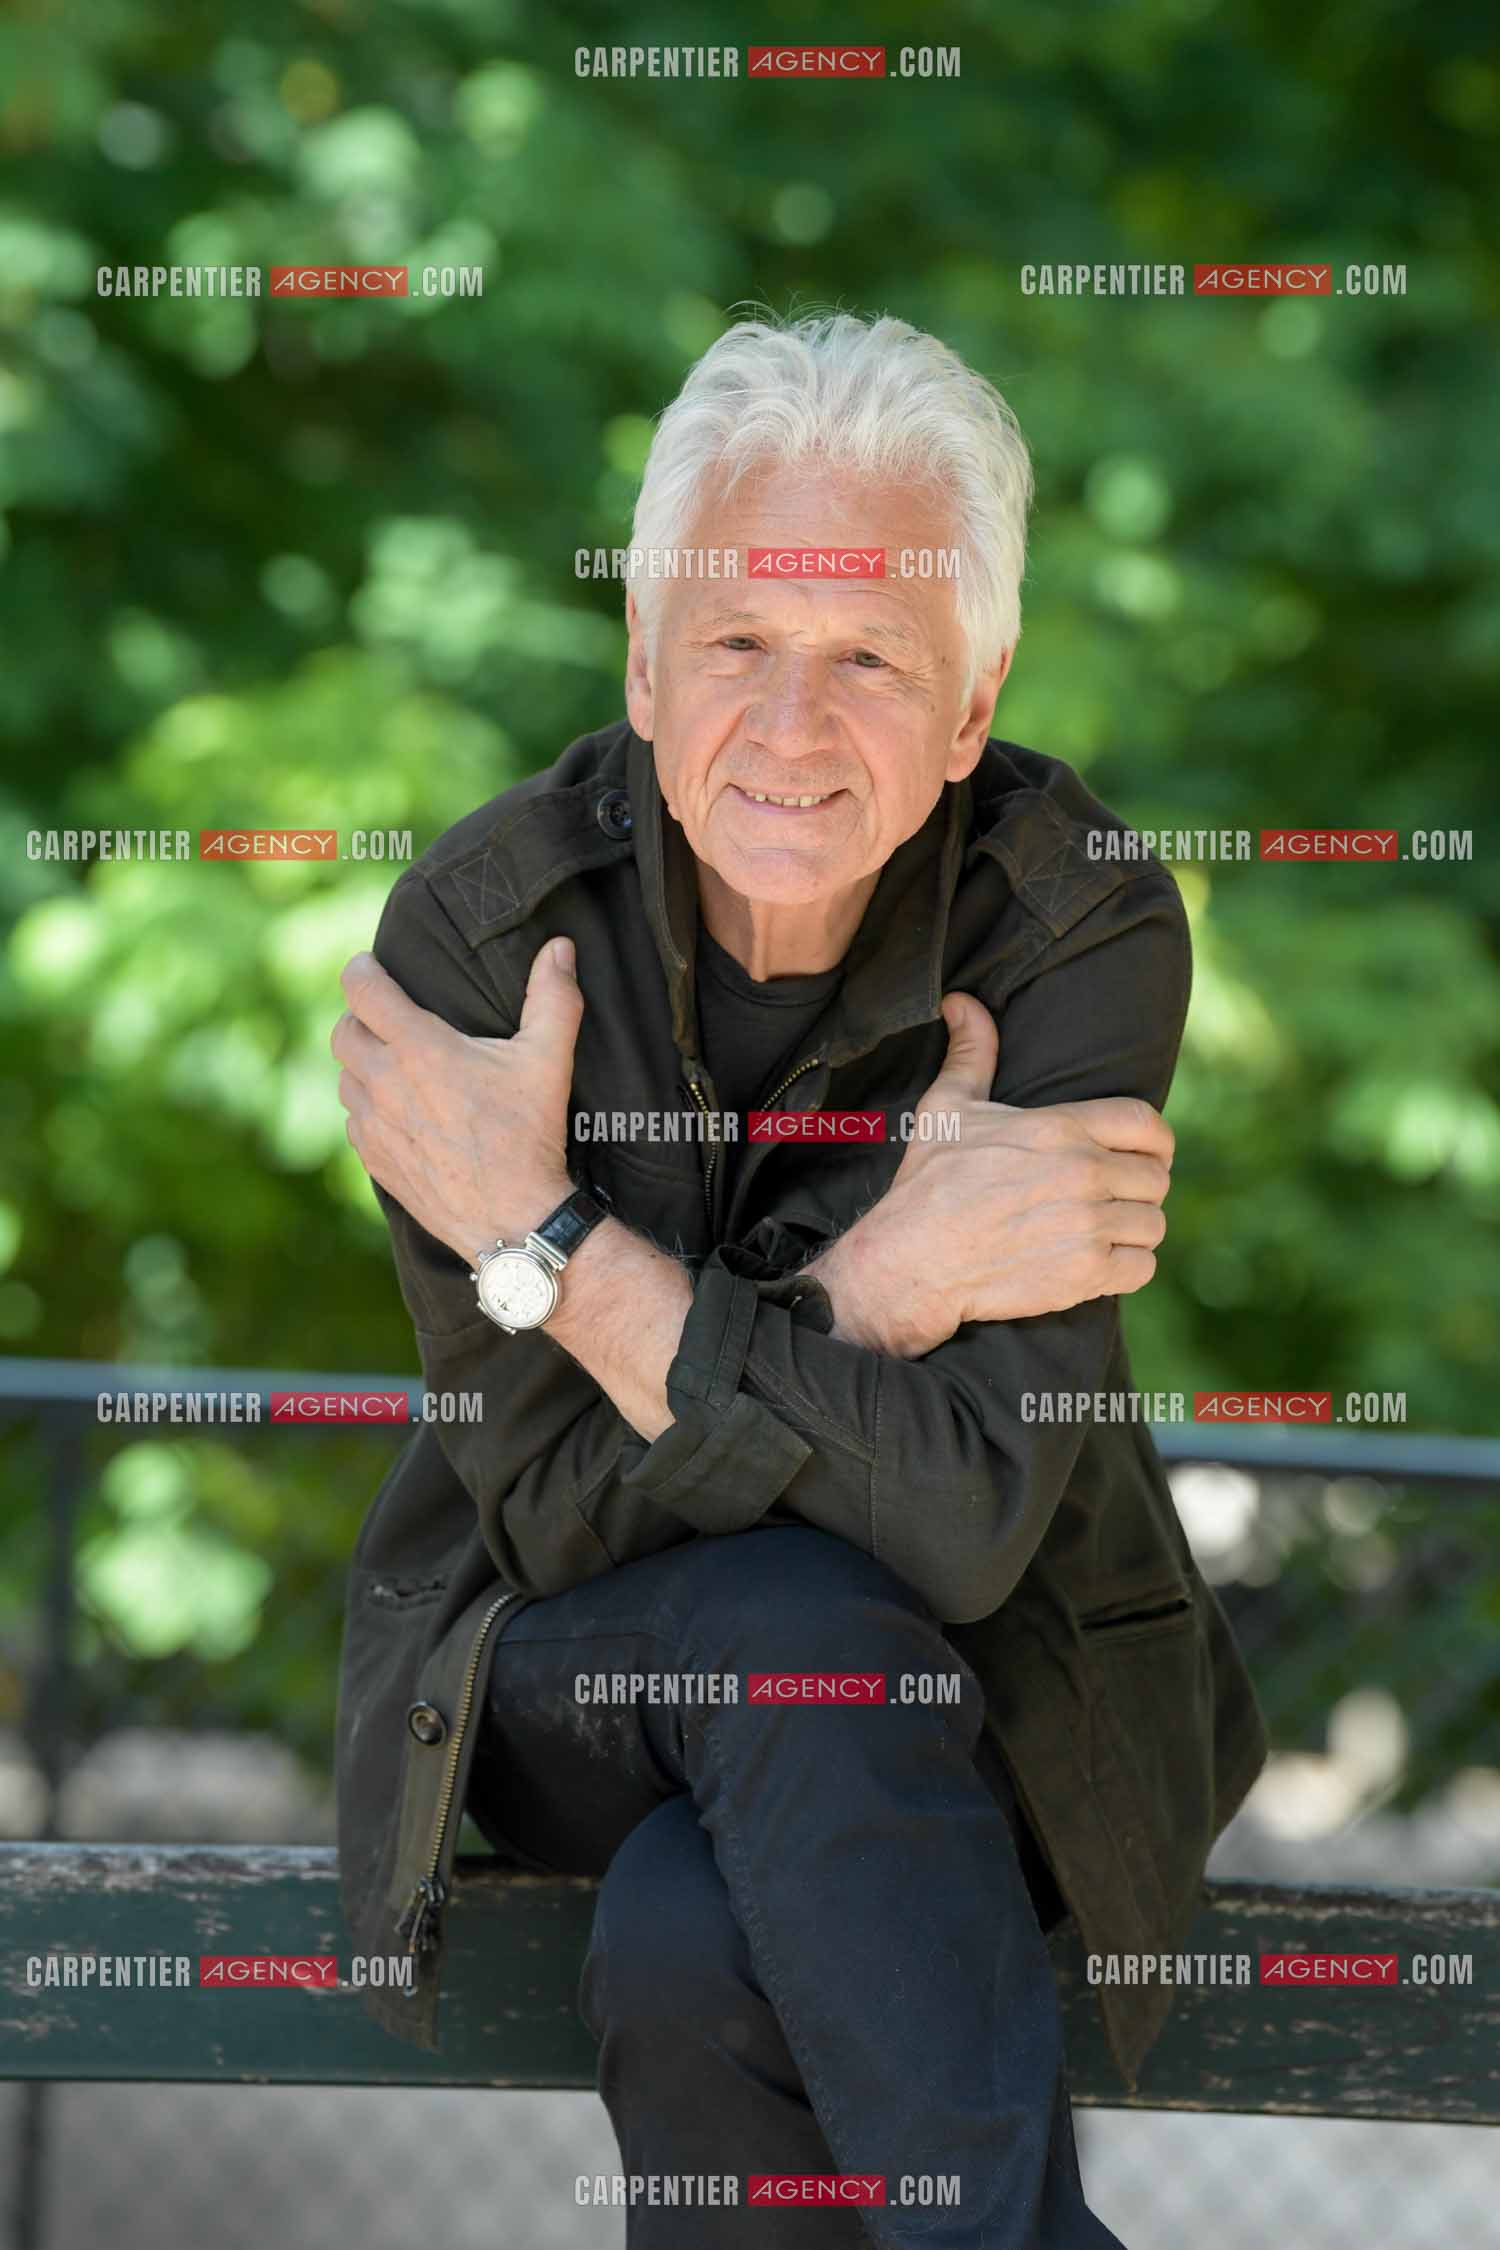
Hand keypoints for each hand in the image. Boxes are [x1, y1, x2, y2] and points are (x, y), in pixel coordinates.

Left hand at [332, 935, 582, 1264]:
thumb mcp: (549, 1060)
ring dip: (362, 1065)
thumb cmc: (529, 1135)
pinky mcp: (374, 1160)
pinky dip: (367, 1108)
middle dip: (361, 1018)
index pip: (361, 990)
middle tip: (387, 1019)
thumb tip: (561, 947)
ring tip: (394, 1065)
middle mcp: (384, 1083)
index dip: (360, 969)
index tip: (370, 966)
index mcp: (419, 1048)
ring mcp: (374, 1125)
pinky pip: (354, 1120)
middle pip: (343, 1032)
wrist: (512, 1218)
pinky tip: (397, 1111)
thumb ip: (554, 997)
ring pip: (344, 1078)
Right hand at [808, 990, 1173, 1356]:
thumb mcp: (948, 1109)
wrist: (911, 1260)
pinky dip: (1127, 1268)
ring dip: (1133, 1230)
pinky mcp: (1084, 1275)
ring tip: (1104, 1232)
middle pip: (1157, 1179)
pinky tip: (1100, 1263)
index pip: (1147, 1125)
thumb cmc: (929, 1183)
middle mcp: (1082, 1173)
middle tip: (1112, 1200)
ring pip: (1153, 1225)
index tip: (1146, 1155)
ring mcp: (1087, 1226)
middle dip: (1139, 1189)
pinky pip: (1142, 1268)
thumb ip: (971, 1052)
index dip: (1156, 1142)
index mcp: (1061, 1128)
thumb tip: (962, 1002)